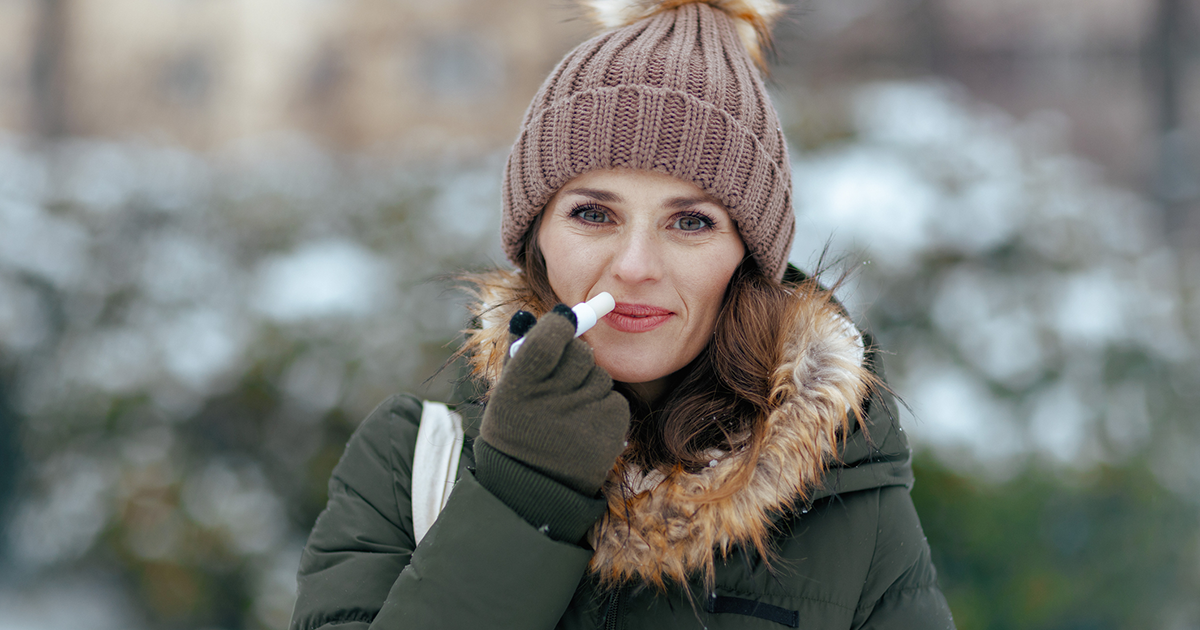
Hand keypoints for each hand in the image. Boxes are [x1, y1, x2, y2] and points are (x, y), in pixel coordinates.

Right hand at [479, 305, 629, 495]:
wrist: (534, 489)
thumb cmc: (517, 432)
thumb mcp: (507, 394)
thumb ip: (519, 352)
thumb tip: (528, 314)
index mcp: (521, 385)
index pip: (552, 335)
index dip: (561, 324)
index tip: (564, 322)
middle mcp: (553, 398)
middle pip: (581, 353)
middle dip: (575, 359)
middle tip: (563, 377)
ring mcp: (584, 413)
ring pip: (599, 376)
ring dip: (587, 386)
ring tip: (568, 413)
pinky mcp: (610, 428)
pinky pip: (613, 399)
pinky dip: (602, 408)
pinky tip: (583, 427)